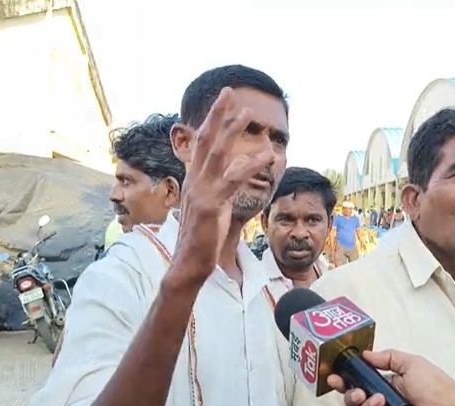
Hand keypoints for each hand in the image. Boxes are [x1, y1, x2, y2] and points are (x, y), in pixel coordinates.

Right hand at [173, 87, 274, 280]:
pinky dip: (250, 165)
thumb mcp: (210, 207)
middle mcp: (193, 181)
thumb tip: (231, 175)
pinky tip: (266, 156)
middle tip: (229, 91)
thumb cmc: (201, 239)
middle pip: (205, 140)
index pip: (201, 145)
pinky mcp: (210, 205)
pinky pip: (232, 180)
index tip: (223, 103)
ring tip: (248, 113)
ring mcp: (200, 191)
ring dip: (232, 130)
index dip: (212, 122)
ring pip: (217, 153)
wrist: (188, 264)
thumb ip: (219, 188)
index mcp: (193, 180)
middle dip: (218, 114)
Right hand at [326, 349, 454, 405]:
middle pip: (355, 403)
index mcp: (387, 386)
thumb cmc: (436, 387)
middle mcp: (384, 404)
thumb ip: (387, 358)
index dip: (344, 382)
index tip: (333, 378)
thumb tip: (366, 354)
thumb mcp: (411, 363)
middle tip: (358, 393)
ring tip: (381, 401)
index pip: (358, 383)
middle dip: (351, 397)